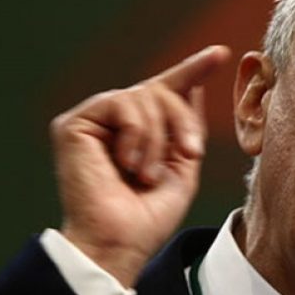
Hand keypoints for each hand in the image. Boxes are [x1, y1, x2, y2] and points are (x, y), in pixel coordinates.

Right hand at [50, 46, 231, 286]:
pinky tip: (128, 164)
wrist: (121, 242)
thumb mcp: (183, 167)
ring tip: (148, 173)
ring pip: (144, 96)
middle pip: (161, 90)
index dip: (193, 69)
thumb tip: (194, 86)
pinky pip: (122, 104)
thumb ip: (187, 128)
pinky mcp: (74, 124)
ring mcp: (93, 121)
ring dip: (160, 137)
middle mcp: (114, 122)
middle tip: (191, 153)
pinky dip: (137, 135)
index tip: (221, 52)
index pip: (167, 91)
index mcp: (140, 132)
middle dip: (183, 121)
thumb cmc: (149, 215)